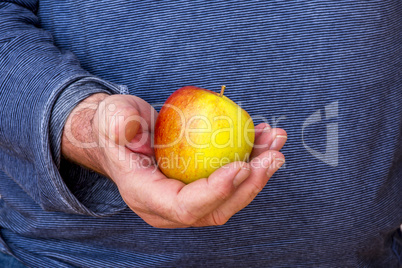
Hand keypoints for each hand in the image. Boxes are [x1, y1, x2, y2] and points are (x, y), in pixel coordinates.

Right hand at [62, 93, 286, 227]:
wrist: (124, 134)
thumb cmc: (117, 126)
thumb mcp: (112, 117)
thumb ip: (120, 124)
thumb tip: (139, 135)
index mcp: (145, 195)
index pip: (184, 207)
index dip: (216, 192)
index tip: (242, 165)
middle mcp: (168, 208)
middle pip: (216, 209)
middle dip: (250, 185)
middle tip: (273, 154)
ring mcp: (187, 200)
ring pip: (230, 198)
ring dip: (259, 173)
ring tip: (275, 142)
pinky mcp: (200, 188)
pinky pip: (230, 182)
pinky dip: (251, 163)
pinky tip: (262, 139)